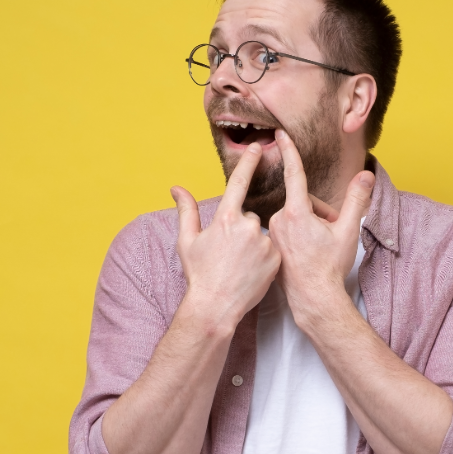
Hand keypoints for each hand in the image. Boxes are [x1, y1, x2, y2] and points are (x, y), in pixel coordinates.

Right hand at [171, 142, 279, 327]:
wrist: (216, 306)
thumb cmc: (199, 274)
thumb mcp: (187, 241)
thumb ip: (186, 211)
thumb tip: (176, 188)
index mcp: (225, 219)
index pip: (239, 182)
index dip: (249, 162)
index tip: (258, 147)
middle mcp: (247, 226)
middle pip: (247, 216)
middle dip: (239, 229)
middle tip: (229, 253)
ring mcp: (264, 242)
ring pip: (260, 233)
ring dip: (252, 242)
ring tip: (240, 264)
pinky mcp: (276, 257)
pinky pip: (271, 248)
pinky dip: (264, 255)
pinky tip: (252, 270)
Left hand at [268, 130, 374, 324]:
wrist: (313, 299)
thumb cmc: (330, 267)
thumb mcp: (348, 230)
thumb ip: (356, 200)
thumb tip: (366, 176)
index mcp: (296, 212)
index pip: (294, 174)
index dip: (289, 151)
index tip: (279, 134)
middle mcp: (279, 220)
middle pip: (303, 202)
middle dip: (320, 212)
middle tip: (331, 233)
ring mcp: (273, 234)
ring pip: (295, 216)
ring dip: (310, 224)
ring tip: (319, 247)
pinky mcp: (271, 245)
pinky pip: (287, 230)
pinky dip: (299, 235)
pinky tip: (307, 254)